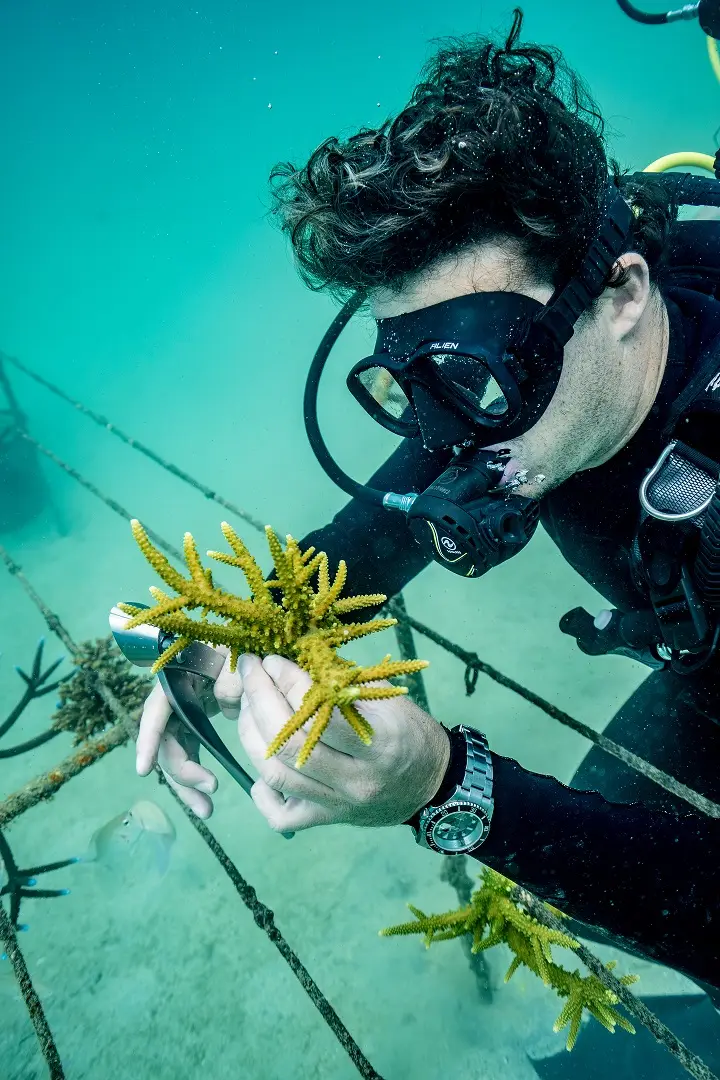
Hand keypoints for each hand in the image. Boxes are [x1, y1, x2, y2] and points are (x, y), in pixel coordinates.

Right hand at [135, 648, 241, 818]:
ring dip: (186, 784)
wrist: (243, 647)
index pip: (156, 710)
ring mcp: (180, 715)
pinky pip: (188, 753)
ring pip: (174, 755)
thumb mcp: (235, 657)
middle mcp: (171, 700)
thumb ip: (231, 678)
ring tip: (206, 810)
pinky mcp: (192, 725)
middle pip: (165, 742)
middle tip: (209, 791)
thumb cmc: (235, 648)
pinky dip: (195, 773)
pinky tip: (206, 794)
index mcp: (176, 679)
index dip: (149, 739)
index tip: (143, 769)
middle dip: (181, 773)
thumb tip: (223, 704)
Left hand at [236, 654, 449, 833]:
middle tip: (251, 671)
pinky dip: (261, 791)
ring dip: (251, 735)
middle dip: (260, 700)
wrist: (433, 783)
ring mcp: (339, 804)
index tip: (274, 660)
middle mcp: (358, 780)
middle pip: (291, 744)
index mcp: (382, 743)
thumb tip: (296, 658)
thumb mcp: (388, 700)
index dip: (289, 682)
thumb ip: (343, 683)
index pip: (322, 713)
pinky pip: (282, 816)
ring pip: (277, 776)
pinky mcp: (328, 820)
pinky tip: (260, 762)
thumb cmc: (410, 731)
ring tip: (246, 705)